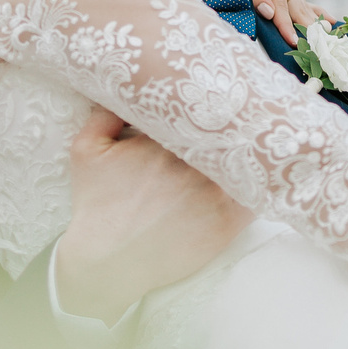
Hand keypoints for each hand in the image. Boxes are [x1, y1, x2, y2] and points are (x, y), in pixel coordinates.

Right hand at [53, 110, 251, 322]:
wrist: (106, 261)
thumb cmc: (96, 205)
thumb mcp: (87, 150)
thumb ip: (104, 113)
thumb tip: (125, 87)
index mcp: (163, 142)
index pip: (197, 113)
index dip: (207, 106)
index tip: (212, 101)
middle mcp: (193, 167)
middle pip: (226, 135)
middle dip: (232, 125)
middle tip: (241, 115)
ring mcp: (214, 196)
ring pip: (245, 162)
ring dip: (249, 153)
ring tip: (257, 142)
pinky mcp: (226, 224)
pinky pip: (256, 196)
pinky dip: (259, 184)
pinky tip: (260, 177)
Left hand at [224, 0, 329, 45]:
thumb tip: (269, 13)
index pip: (281, 5)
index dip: (286, 25)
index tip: (293, 42)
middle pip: (297, 6)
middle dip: (307, 27)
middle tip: (317, 46)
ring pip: (301, 5)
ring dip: (313, 22)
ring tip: (329, 37)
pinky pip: (299, 2)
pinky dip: (313, 13)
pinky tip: (330, 21)